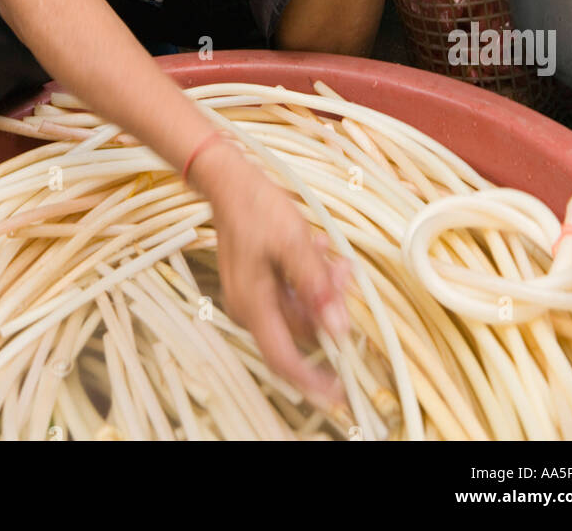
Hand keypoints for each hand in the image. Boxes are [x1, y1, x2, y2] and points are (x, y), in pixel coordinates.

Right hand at [201, 149, 350, 402]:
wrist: (229, 180)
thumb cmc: (257, 207)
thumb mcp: (294, 242)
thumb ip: (316, 287)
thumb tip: (338, 328)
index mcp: (253, 304)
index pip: (282, 359)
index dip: (311, 380)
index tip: (339, 391)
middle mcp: (249, 307)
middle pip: (298, 329)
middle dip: (326, 307)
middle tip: (342, 273)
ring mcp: (251, 296)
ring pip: (298, 310)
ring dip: (320, 289)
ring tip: (330, 256)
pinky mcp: (257, 284)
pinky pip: (290, 294)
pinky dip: (308, 279)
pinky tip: (315, 251)